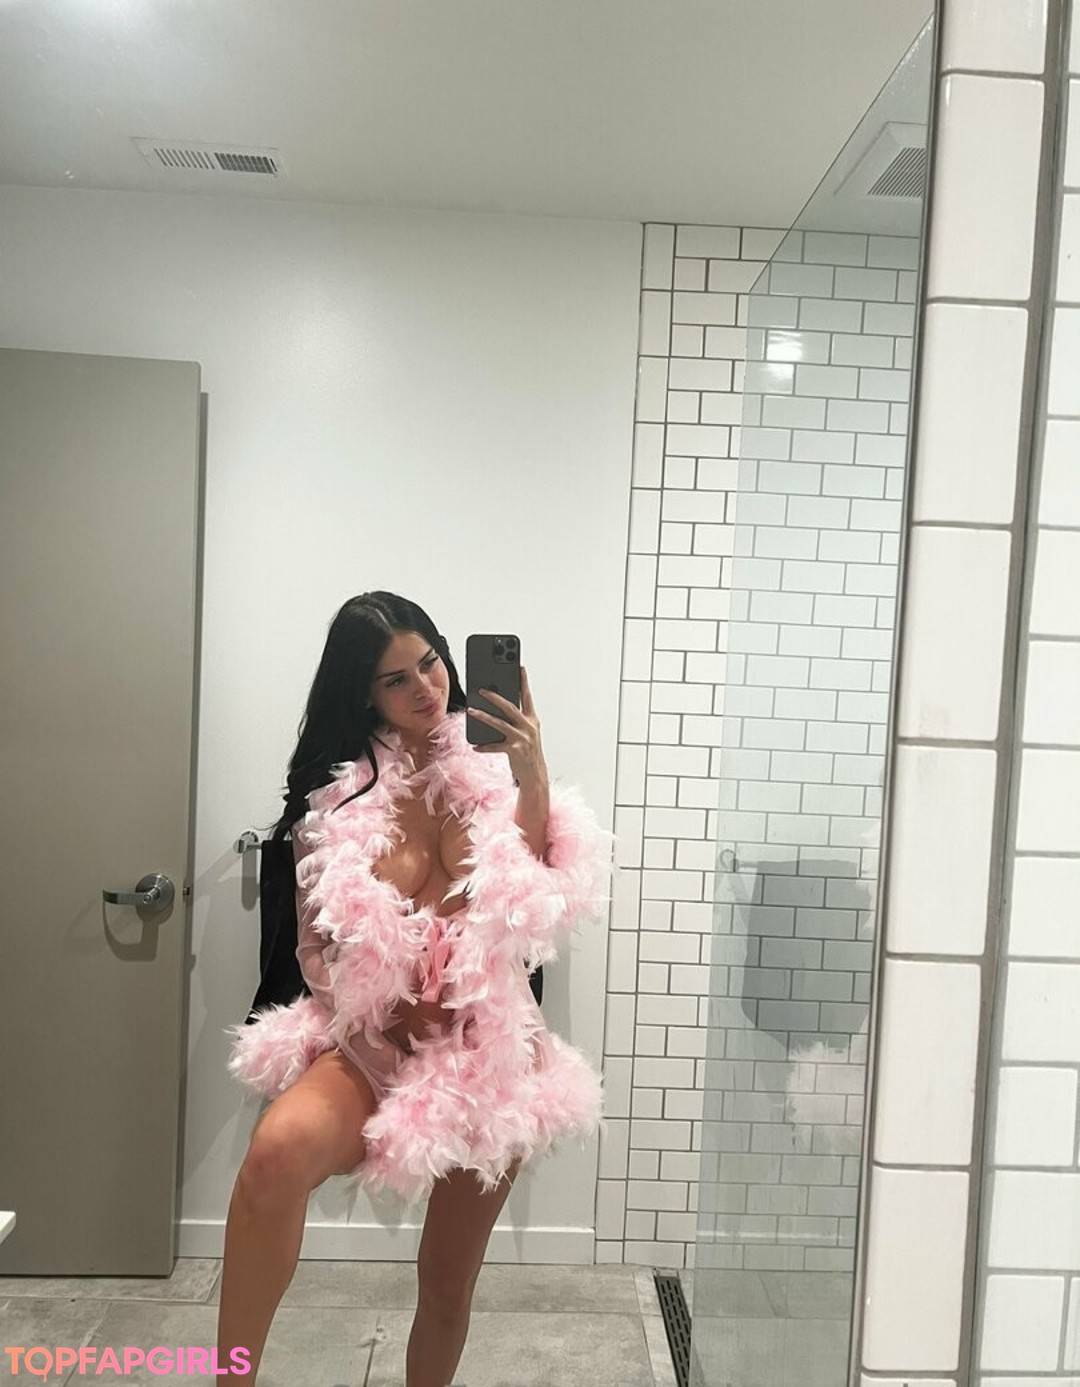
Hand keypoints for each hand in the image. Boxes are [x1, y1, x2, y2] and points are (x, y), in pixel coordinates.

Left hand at [467, 666, 548, 788]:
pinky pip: (495, 746)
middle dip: (494, 696)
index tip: (519, 667)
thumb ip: (514, 720)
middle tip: (481, 689)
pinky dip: (484, 746)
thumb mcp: (525, 733)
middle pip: (509, 707)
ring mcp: (522, 738)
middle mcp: (528, 726)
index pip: (527, 696)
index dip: (523, 681)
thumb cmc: (527, 751)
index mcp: (532, 719)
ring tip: (471, 711)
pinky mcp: (515, 750)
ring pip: (499, 723)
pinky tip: (475, 746)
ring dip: (483, 716)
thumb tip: (496, 707)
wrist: (535, 775)